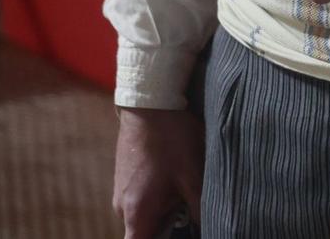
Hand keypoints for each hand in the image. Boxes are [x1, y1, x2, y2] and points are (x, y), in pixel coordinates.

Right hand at [112, 106, 201, 238]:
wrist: (149, 104)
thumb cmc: (171, 139)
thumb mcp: (193, 174)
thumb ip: (199, 207)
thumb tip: (208, 226)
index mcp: (137, 213)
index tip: (179, 234)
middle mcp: (122, 208)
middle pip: (146, 233)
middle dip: (169, 226)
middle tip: (189, 207)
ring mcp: (121, 193)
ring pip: (145, 215)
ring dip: (165, 208)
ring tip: (184, 187)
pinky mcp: (125, 180)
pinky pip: (141, 199)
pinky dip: (159, 195)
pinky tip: (175, 176)